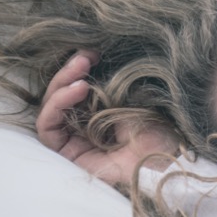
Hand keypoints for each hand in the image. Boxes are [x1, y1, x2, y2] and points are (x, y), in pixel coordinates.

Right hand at [36, 50, 179, 185]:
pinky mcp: (66, 156)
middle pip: (60, 98)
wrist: (168, 164)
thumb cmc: (160, 137)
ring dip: (61, 85)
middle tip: (84, 56)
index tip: (93, 52)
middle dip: (69, 73)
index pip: (78, 90)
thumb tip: (91, 63)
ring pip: (50, 110)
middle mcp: (84, 129)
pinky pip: (48, 129)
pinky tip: (78, 89)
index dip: (80, 70)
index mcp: (101, 115)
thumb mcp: (135, 102)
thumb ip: (109, 88)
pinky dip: (58, 105)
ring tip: (81, 72)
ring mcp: (74, 143)